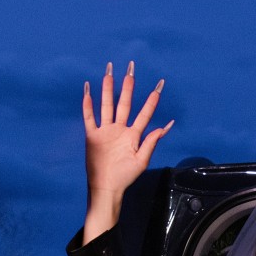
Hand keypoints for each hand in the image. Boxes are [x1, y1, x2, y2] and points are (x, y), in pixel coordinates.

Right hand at [82, 62, 172, 241]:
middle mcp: (119, 129)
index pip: (145, 112)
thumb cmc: (125, 177)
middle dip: (128, 85)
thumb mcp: (142, 159)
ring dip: (108, 88)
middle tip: (131, 67)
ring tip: (109, 71)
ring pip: (106, 104)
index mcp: (133, 134)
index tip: (160, 83)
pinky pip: (89, 116)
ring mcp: (105, 131)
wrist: (106, 188)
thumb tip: (167, 124)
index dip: (152, 99)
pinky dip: (88, 103)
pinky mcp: (92, 136)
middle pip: (124, 102)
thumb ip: (152, 140)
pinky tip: (88, 89)